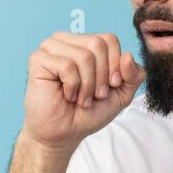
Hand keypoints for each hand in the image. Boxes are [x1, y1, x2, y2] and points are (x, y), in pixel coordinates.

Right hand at [23, 31, 145, 151]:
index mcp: (84, 42)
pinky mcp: (38, 59)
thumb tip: (128, 55)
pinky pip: (67, 66)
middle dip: (102, 76)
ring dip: (88, 85)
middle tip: (94, 95)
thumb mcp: (121, 93)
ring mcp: (50, 47)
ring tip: (81, 98)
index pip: (109, 39)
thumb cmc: (88, 112)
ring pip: (84, 56)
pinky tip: (67, 95)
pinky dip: (73, 86)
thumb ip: (133, 75)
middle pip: (98, 44)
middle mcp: (67, 40)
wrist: (65, 133)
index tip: (109, 87)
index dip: (115, 66)